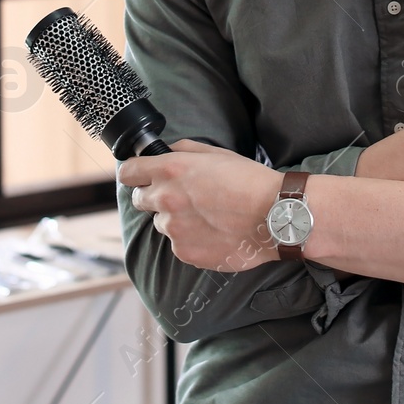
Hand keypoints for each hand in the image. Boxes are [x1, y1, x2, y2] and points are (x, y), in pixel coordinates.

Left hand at [119, 141, 283, 271]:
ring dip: (175, 220)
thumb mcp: (216, 153)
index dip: (133, 173)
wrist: (275, 216)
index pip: (128, 172)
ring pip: (161, 224)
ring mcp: (174, 229)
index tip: (139, 177)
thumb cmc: (250, 181)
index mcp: (171, 169)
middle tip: (180, 197)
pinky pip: (178, 244)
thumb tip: (165, 152)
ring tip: (206, 216)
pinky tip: (213, 232)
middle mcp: (166, 199)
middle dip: (154, 197)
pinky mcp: (185, 252)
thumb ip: (183, 150)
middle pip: (140, 200)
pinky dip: (190, 239)